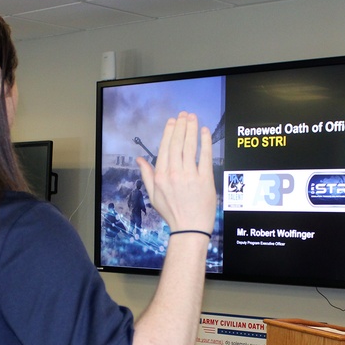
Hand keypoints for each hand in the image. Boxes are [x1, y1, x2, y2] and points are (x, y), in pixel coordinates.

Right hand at [136, 112, 215, 234]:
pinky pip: (205, 156)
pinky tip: (205, 132)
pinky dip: (205, 142)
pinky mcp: (204, 180)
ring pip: (190, 147)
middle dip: (181, 126)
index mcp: (160, 177)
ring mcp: (190, 176)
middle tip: (184, 115)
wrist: (189, 229)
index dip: (169, 132)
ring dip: (192, 129)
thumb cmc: (172, 213)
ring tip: (193, 118)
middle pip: (177, 144)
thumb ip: (146, 175)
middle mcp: (174, 174)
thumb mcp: (154, 195)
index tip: (172, 121)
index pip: (165, 148)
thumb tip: (139, 159)